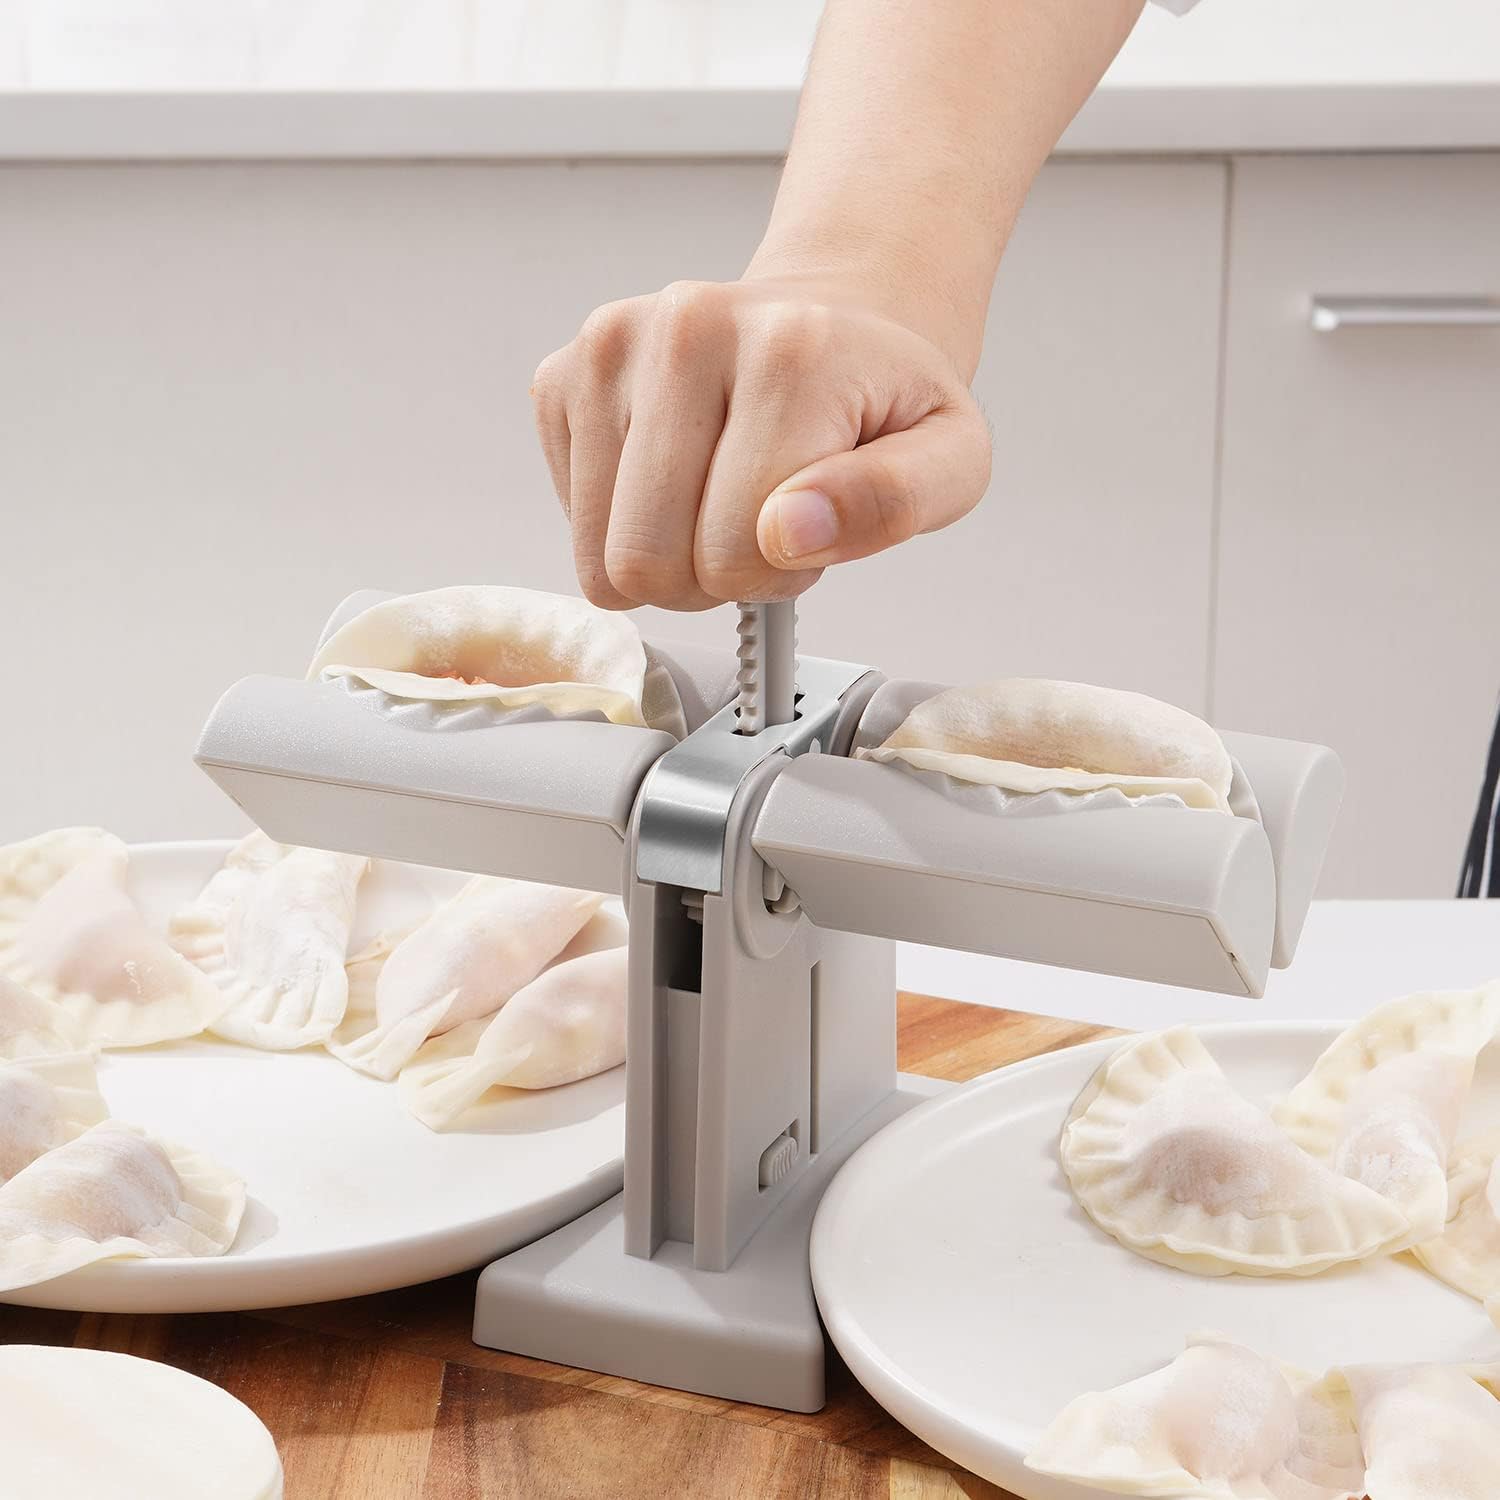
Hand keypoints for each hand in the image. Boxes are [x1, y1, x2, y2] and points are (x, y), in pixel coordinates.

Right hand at [531, 276, 991, 609]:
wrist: (834, 321)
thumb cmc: (882, 400)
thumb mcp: (951, 462)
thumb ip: (895, 502)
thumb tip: (791, 529)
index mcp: (788, 350)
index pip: (736, 555)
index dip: (776, 576)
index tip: (806, 531)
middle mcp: (684, 329)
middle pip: (649, 561)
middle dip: (710, 576)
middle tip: (759, 526)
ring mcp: (610, 347)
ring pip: (602, 556)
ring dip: (666, 556)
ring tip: (720, 502)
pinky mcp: (563, 376)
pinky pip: (573, 521)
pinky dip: (624, 522)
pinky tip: (677, 476)